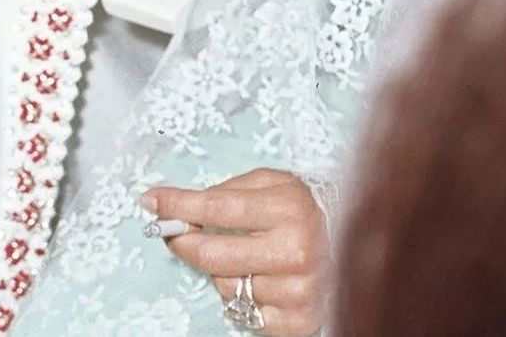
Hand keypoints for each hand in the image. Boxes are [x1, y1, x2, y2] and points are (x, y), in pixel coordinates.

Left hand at [144, 170, 329, 336]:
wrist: (353, 243)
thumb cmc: (305, 209)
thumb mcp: (275, 183)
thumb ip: (231, 190)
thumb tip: (182, 205)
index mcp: (289, 208)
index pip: (219, 207)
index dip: (179, 205)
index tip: (152, 201)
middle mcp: (294, 251)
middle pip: (214, 254)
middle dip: (184, 241)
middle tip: (171, 231)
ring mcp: (297, 291)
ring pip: (226, 286)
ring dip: (222, 271)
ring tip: (243, 254)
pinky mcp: (298, 322)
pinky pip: (246, 313)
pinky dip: (242, 297)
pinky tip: (258, 279)